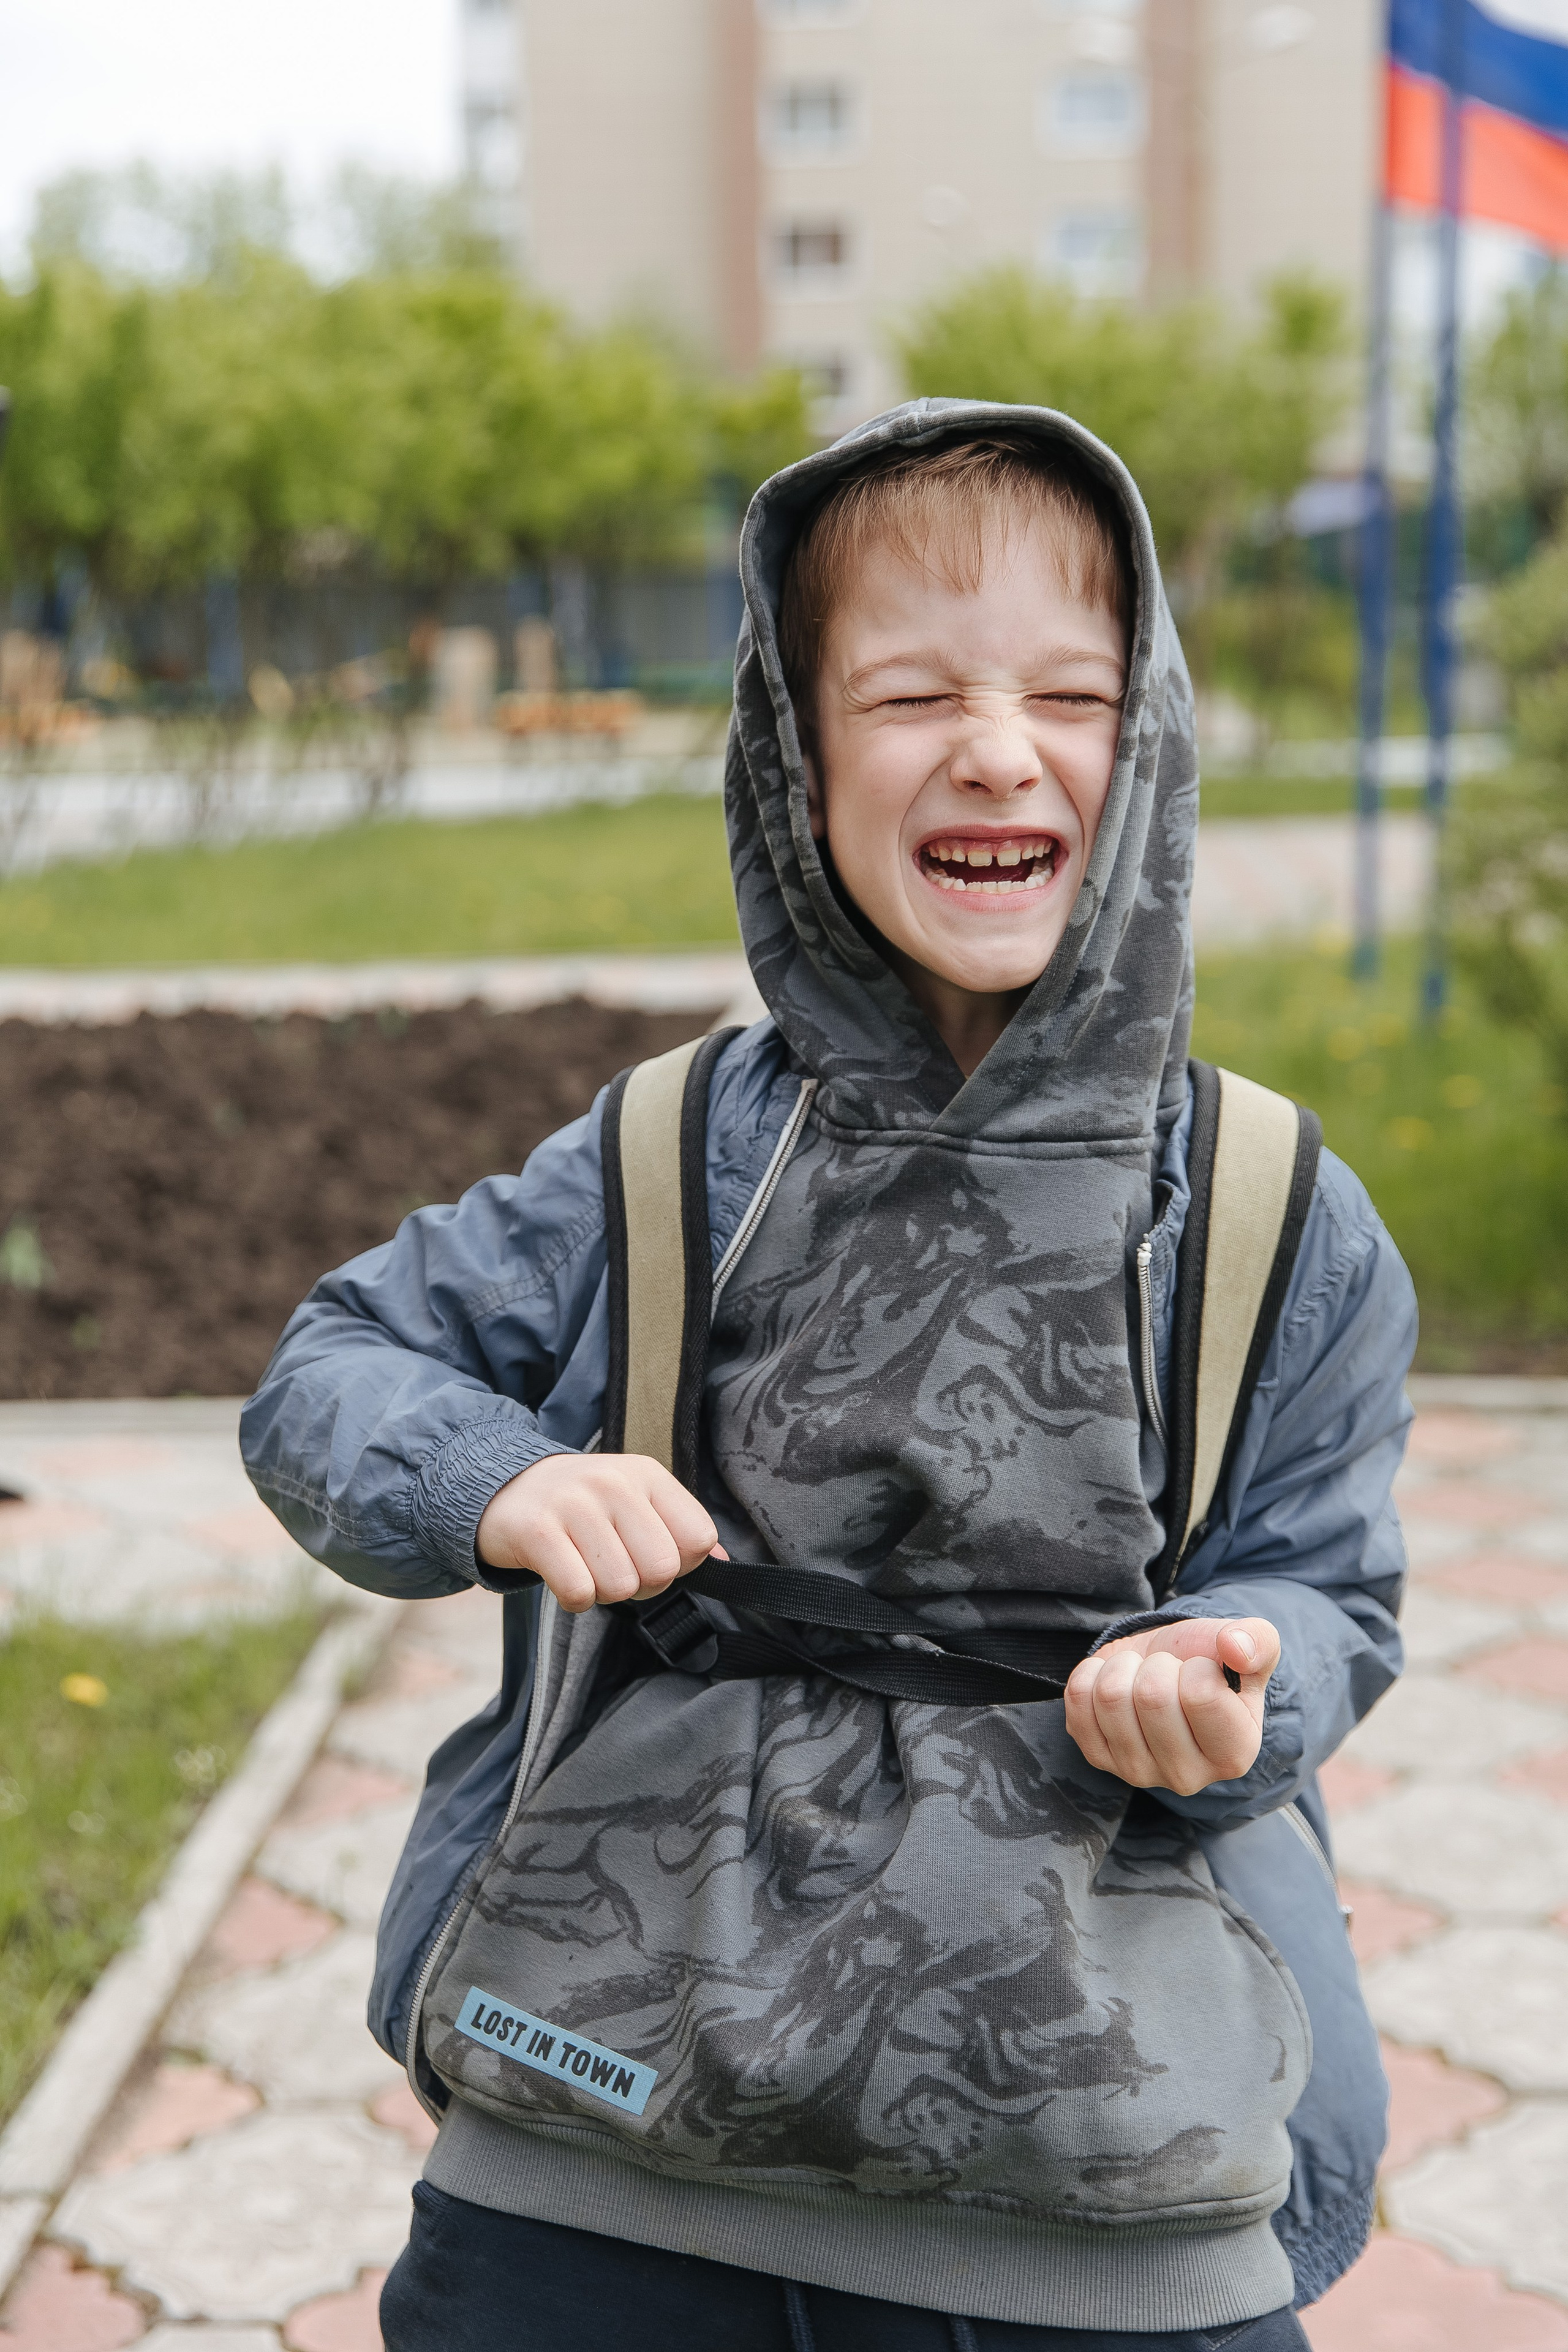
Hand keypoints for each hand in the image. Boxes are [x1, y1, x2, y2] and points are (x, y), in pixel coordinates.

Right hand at [477, 1454, 719, 1613]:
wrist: (507, 1489)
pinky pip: (579, 1592)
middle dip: (643, 1584)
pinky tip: (564, 1574)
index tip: (652, 1554)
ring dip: (605, 1592)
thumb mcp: (637, 1502)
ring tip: (587, 1565)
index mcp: (647, 1475)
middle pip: (662, 1569)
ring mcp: (574, 1504)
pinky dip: (575, 1598)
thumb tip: (724, 1565)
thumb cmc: (584, 1506)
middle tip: (616, 1566)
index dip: (682, 1563)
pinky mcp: (537, 1531)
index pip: (699, 1538)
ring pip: (621, 1586)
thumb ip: (680, 1530)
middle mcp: (614, 1482)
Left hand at [1064, 1617, 1279, 1795]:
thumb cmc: (1210, 1661)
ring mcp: (1139, 1772)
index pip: (1200, 1694)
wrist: (1168, 1667)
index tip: (1201, 1672)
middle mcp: (1188, 1776)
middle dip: (1158, 1664)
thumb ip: (1256, 1641)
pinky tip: (1117, 1683)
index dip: (1197, 1666)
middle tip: (1169, 1672)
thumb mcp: (1247, 1644)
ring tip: (1143, 1675)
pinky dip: (1093, 1673)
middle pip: (1151, 1696)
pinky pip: (1078, 1699)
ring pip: (1111, 1697)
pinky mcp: (1098, 1758)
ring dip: (1124, 1667)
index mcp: (1235, 1753)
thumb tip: (1234, 1647)